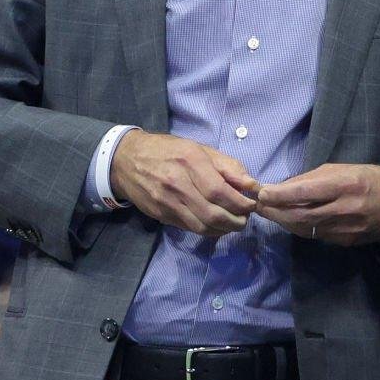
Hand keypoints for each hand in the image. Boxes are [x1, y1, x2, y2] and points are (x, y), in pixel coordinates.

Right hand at [110, 130, 260, 237]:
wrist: (126, 160)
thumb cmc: (168, 151)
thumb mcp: (199, 149)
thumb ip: (228, 166)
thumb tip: (251, 184)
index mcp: (190, 161)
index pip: (221, 192)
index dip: (241, 203)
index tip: (252, 204)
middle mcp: (177, 184)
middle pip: (214, 214)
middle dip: (236, 221)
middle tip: (246, 218)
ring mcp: (167, 202)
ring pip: (203, 226)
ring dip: (224, 229)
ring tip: (234, 222)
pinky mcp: (161, 215)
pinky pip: (190, 228)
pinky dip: (208, 230)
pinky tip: (217, 225)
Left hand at [254, 164, 379, 245]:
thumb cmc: (370, 178)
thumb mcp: (343, 169)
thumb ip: (313, 179)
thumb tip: (283, 187)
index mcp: (345, 185)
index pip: (304, 191)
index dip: (279, 194)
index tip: (262, 193)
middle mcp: (345, 209)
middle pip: (299, 215)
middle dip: (275, 211)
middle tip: (258, 206)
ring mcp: (345, 229)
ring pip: (304, 228)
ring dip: (283, 221)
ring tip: (269, 213)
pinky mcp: (346, 241)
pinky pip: (315, 235)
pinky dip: (299, 227)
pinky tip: (290, 220)